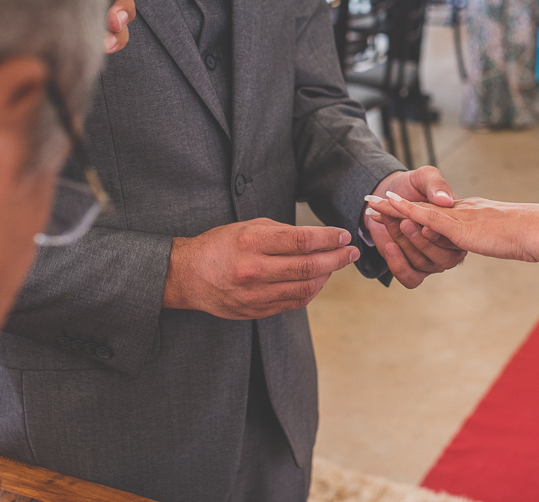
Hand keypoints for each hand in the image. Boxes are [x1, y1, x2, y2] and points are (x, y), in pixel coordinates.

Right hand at [162, 218, 360, 318]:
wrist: (187, 276)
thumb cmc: (220, 245)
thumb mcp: (248, 226)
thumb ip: (283, 232)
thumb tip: (319, 237)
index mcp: (251, 242)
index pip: (302, 240)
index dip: (328, 238)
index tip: (343, 235)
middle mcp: (254, 270)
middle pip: (308, 266)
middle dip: (336, 258)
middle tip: (351, 252)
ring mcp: (255, 294)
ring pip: (305, 288)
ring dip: (327, 276)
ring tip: (336, 264)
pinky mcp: (255, 311)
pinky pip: (293, 303)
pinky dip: (311, 291)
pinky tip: (318, 280)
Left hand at [361, 168, 465, 288]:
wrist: (386, 196)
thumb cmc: (410, 186)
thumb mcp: (424, 177)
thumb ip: (436, 185)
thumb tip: (445, 200)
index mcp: (457, 225)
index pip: (454, 236)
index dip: (438, 232)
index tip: (420, 222)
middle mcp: (448, 247)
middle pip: (441, 257)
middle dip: (418, 239)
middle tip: (402, 221)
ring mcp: (431, 259)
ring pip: (422, 263)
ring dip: (403, 242)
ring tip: (388, 220)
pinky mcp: (413, 268)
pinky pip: (411, 278)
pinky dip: (399, 265)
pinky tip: (389, 246)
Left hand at [365, 195, 538, 264]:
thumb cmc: (527, 235)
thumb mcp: (501, 233)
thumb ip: (482, 232)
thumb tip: (467, 237)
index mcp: (470, 214)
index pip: (436, 210)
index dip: (414, 208)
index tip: (396, 205)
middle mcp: (462, 212)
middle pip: (422, 209)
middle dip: (394, 207)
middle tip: (371, 204)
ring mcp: (460, 217)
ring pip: (420, 213)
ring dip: (395, 211)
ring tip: (374, 210)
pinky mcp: (460, 225)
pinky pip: (429, 217)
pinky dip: (409, 210)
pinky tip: (392, 208)